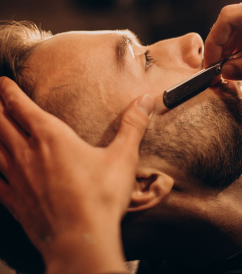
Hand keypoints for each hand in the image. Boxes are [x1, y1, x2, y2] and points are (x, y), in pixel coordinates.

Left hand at [0, 77, 153, 273]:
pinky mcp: (15, 202)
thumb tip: (146, 100)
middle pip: (0, 123)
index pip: (22, 108)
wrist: (81, 240)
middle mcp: (28, 154)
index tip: (2, 82)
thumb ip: (133, 126)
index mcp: (52, 139)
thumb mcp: (123, 157)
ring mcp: (17, 179)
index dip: (9, 92)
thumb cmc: (101, 197)